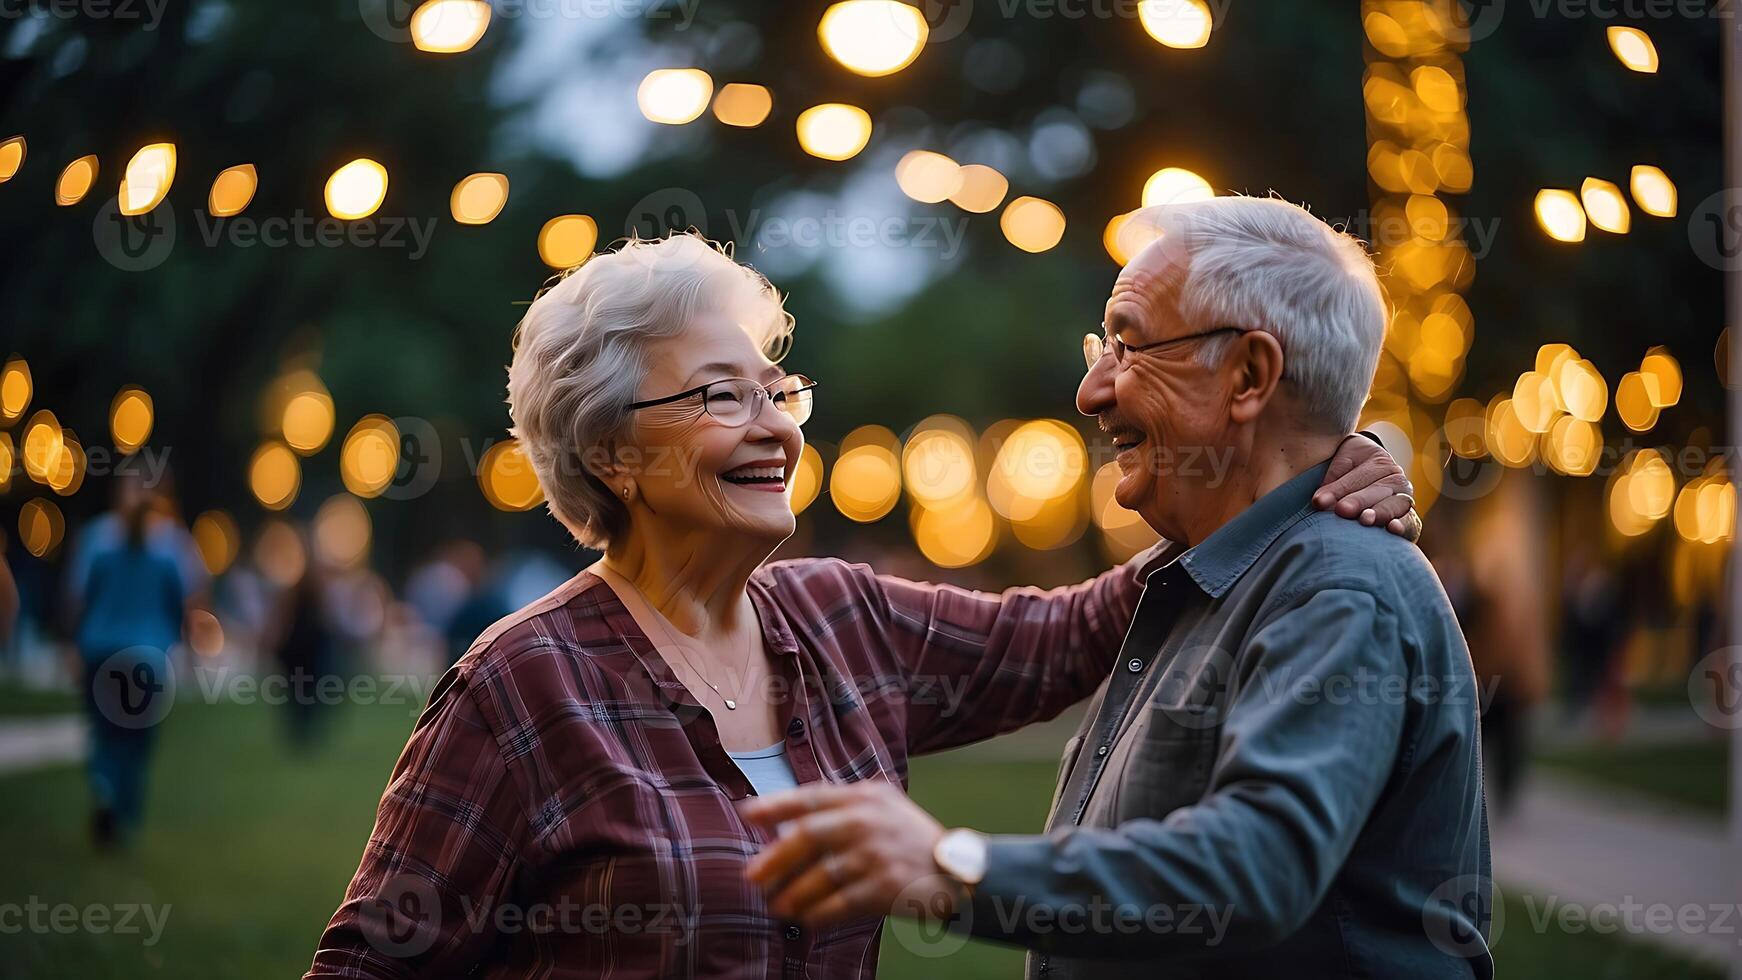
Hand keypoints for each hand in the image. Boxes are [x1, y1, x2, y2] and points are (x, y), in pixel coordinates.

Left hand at [738, 781, 958, 928]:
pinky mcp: (885, 886)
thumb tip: (787, 822)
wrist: (955, 869)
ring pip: (821, 875)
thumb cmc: (908, 839)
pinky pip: (841, 903)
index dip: (777, 804)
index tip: (748, 813)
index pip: (812, 797)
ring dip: (793, 894)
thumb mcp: (882, 807)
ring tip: (777, 906)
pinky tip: (806, 920)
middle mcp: (868, 821)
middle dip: (775, 858)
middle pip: (809, 836)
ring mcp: (877, 854)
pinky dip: (819, 914)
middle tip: (752, 876)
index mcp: (864, 797)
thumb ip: (842, 807)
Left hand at [1314, 434, 1419, 539]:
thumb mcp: (1340, 466)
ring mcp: (1405, 500)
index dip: (1339, 488)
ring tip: (1365, 520)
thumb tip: (1321, 502)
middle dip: (1360, 500)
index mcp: (1380, 462)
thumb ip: (1332, 483)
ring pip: (1396, 504)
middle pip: (1379, 489)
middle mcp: (1397, 480)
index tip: (1319, 501)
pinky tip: (1393, 529)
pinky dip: (1405, 526)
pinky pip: (1412, 523)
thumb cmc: (1348, 471)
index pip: (1358, 476)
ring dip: (1381, 512)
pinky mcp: (1410, 520)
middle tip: (1342, 510)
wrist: (1368, 477)